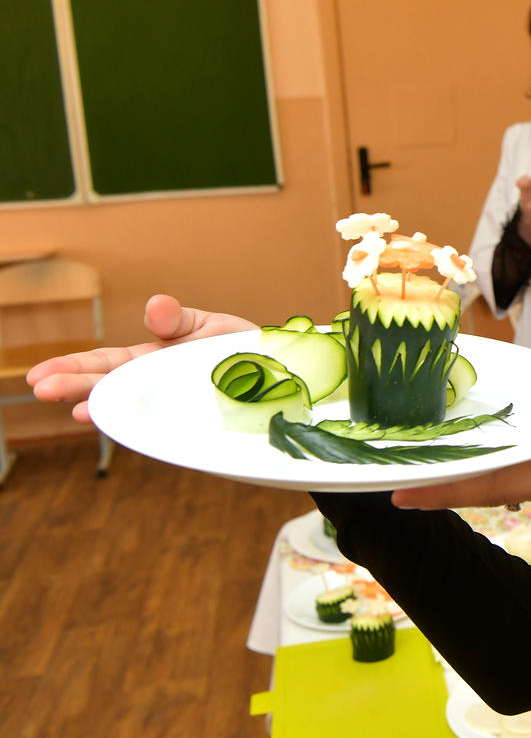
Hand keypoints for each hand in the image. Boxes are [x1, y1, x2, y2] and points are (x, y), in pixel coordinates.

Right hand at [26, 294, 255, 422]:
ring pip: (133, 410)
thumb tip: (156, 305)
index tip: (38, 376)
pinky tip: (127, 429)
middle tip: (42, 389)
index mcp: (152, 360)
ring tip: (78, 409)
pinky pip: (170, 432)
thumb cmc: (240, 348)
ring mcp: (176, 409)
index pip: (105, 364)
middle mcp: (157, 387)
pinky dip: (149, 431)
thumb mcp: (208, 325)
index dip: (72, 368)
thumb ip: (178, 319)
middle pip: (110, 386)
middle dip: (76, 386)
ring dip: (105, 410)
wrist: (285, 374)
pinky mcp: (199, 429)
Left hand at [392, 417, 530, 560]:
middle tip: (388, 471)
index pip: (490, 481)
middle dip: (437, 478)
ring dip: (458, 472)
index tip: (397, 491)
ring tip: (420, 460)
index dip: (444, 485)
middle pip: (482, 481)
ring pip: (496, 478)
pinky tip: (479, 455)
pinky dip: (490, 466)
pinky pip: (517, 474)